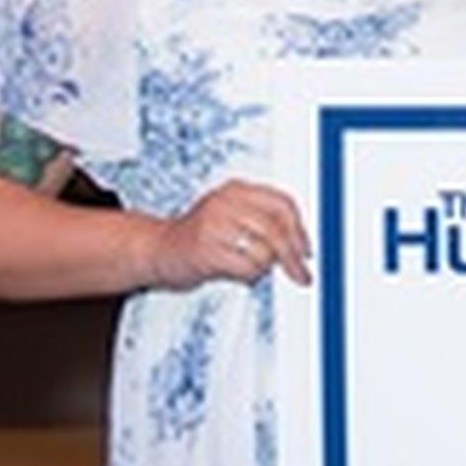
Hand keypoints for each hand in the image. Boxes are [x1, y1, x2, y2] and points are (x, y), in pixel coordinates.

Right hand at [148, 179, 310, 290]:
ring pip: (263, 250)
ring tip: (248, 267)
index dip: (300, 230)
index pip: (282, 203)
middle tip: (301, 274)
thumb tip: (300, 243)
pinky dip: (249, 276)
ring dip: (264, 267)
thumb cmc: (199, 236)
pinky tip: (237, 272)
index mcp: (236, 190)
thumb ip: (263, 221)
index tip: (307, 250)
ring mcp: (213, 225)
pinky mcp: (206, 250)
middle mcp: (225, 203)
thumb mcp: (231, 216)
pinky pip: (246, 268)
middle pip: (277, 229)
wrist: (159, 249)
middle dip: (293, 256)